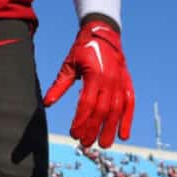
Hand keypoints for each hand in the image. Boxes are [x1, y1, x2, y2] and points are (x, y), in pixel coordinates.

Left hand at [43, 21, 134, 148]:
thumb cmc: (83, 49)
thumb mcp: (69, 65)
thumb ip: (60, 85)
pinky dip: (128, 120)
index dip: (81, 120)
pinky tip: (123, 135)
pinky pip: (129, 103)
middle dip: (94, 129)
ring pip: (117, 110)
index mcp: (94, 74)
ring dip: (110, 129)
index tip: (74, 134)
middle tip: (86, 144)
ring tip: (103, 144)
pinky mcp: (127, 82)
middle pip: (102, 110)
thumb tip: (47, 104)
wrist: (103, 32)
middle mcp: (110, 79)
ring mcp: (120, 81)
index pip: (87, 103)